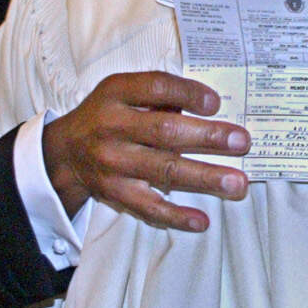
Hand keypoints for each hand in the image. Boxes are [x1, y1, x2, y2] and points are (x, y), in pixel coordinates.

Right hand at [41, 71, 249, 230]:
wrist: (66, 152)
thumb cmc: (107, 115)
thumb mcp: (122, 91)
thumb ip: (157, 94)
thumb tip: (206, 107)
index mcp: (116, 94)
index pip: (154, 87)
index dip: (187, 93)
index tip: (216, 103)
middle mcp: (111, 128)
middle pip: (165, 131)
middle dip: (208, 137)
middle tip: (242, 141)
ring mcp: (113, 164)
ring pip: (163, 171)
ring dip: (204, 177)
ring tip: (236, 183)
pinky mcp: (115, 193)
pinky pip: (148, 208)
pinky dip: (176, 216)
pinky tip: (202, 221)